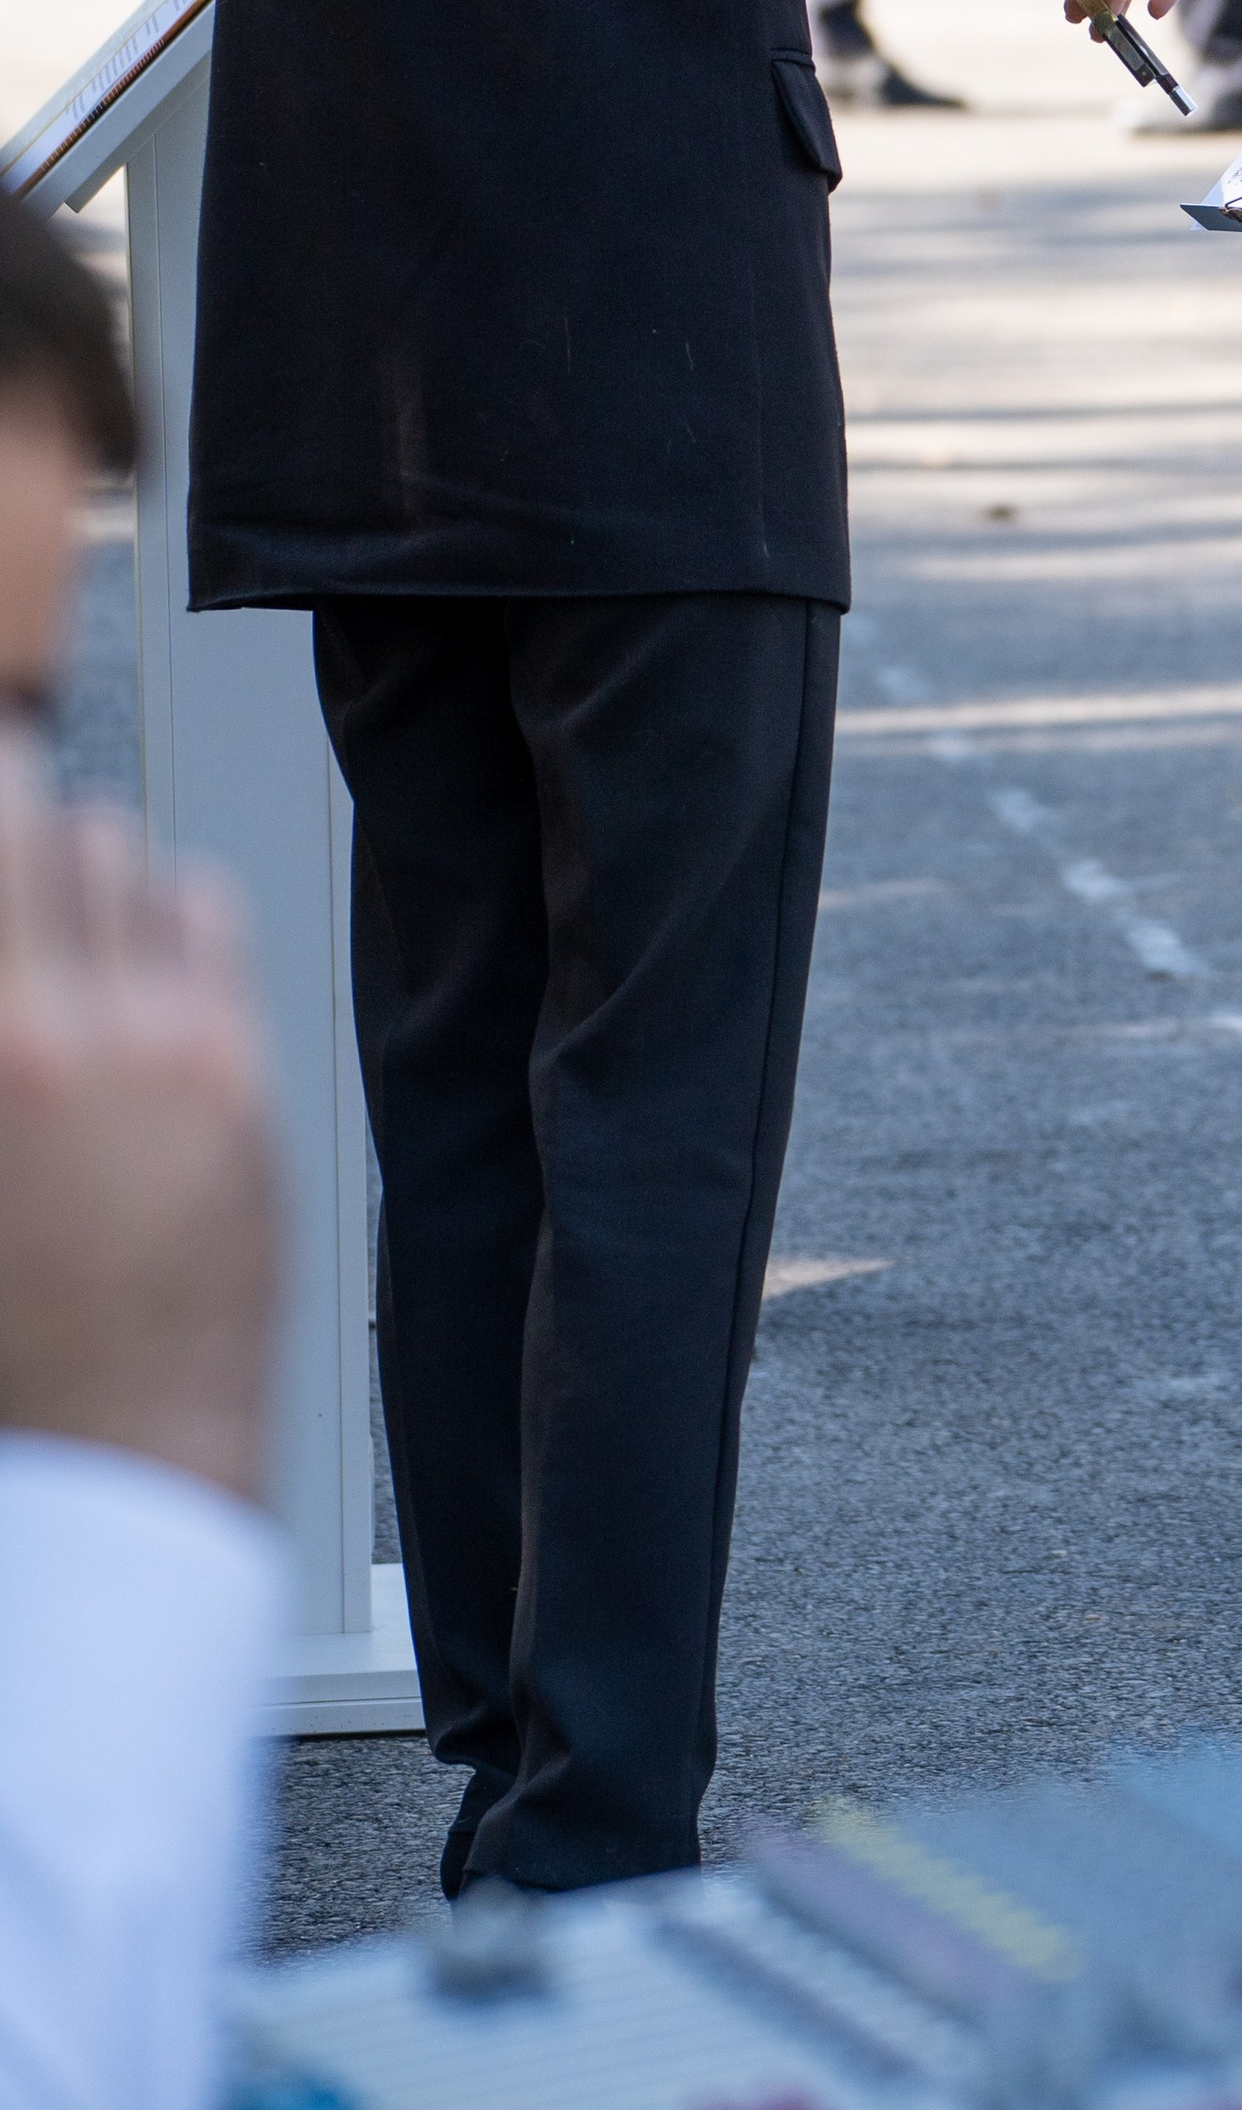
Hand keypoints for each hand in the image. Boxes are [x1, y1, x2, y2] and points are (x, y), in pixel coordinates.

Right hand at [0, 770, 279, 1504]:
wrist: (113, 1439)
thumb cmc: (14, 1338)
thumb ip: (4, 1027)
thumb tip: (22, 971)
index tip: (0, 785)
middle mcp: (50, 1029)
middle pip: (48, 819)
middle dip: (24, 829)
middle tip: (21, 876)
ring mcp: (152, 1041)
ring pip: (132, 854)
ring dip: (94, 876)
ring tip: (70, 943)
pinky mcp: (235, 1065)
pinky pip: (206, 914)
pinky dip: (169, 921)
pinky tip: (142, 981)